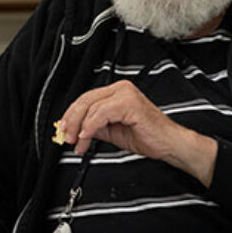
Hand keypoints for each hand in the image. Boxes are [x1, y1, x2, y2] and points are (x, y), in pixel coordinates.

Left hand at [57, 80, 217, 186]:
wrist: (168, 143)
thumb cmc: (147, 136)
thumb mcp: (113, 131)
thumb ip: (95, 126)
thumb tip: (76, 129)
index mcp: (118, 92)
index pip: (87, 99)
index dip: (71, 114)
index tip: (63, 129)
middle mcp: (122, 89)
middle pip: (86, 100)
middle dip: (71, 120)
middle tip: (66, 137)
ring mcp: (126, 94)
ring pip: (91, 106)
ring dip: (79, 127)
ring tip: (78, 143)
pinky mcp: (129, 104)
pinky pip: (101, 113)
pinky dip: (90, 126)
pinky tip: (86, 137)